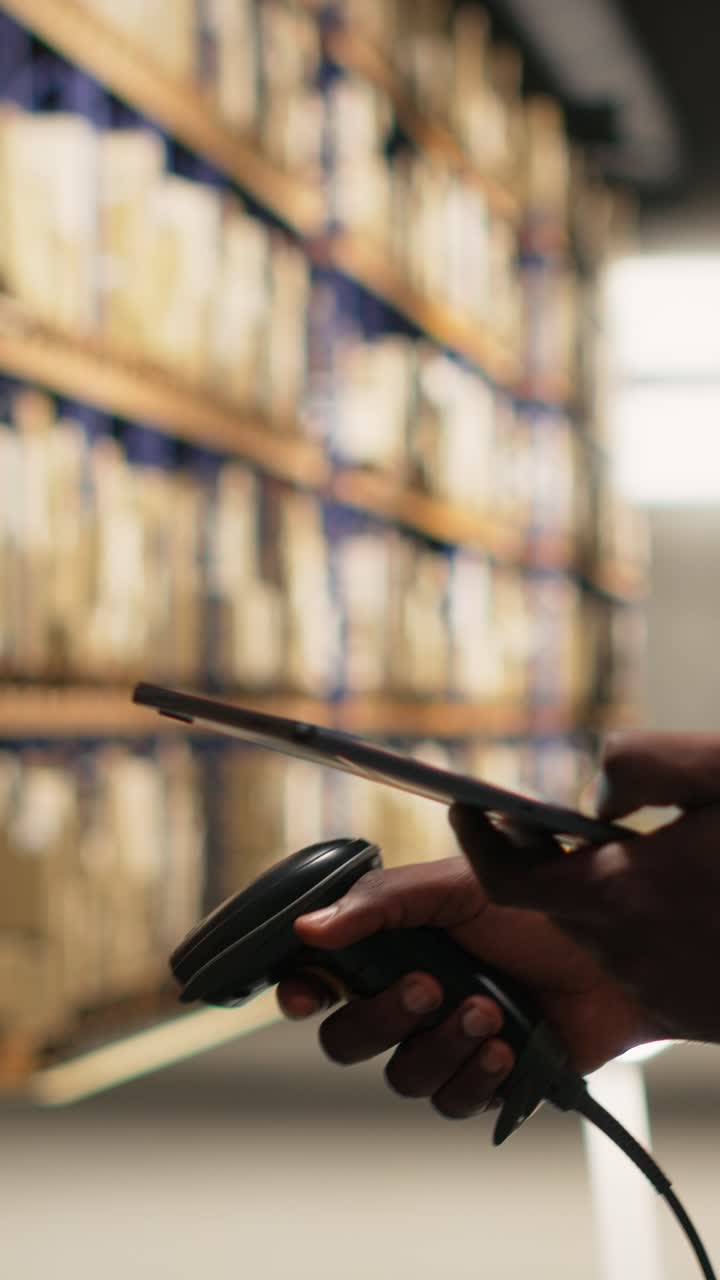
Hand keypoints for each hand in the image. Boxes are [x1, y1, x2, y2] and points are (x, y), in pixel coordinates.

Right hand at [277, 856, 656, 1118]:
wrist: (615, 955)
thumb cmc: (535, 909)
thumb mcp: (456, 888)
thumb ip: (380, 903)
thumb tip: (307, 928)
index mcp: (391, 947)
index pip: (320, 978)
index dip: (300, 991)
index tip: (306, 993)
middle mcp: (408, 998)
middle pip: (346, 1039)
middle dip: (382, 1018)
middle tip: (430, 987)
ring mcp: (444, 1042)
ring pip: (401, 1076)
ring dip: (440, 1046)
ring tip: (489, 1013)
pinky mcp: (484, 1079)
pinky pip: (451, 1101)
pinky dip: (474, 1077)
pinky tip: (506, 1050)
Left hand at [452, 732, 719, 1046]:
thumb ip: (647, 764)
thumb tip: (597, 795)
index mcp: (624, 889)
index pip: (506, 880)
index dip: (478, 840)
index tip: (466, 805)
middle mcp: (627, 950)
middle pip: (551, 904)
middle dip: (547, 859)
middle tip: (561, 818)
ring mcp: (656, 991)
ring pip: (595, 934)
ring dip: (600, 894)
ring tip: (645, 853)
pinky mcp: (686, 1015)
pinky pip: (637, 965)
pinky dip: (640, 930)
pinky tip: (686, 901)